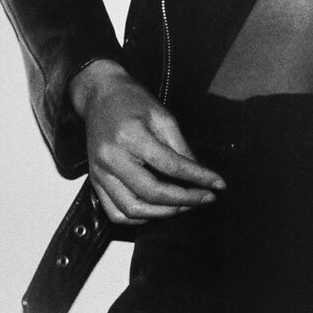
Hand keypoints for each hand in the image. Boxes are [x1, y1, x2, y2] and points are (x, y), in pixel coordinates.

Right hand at [69, 59, 225, 225]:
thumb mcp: (162, 114)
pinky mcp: (95, 181)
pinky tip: (156, 210)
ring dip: (163, 213)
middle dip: (184, 200)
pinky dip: (138, 218)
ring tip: (184, 206)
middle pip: (152, 192)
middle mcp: (113, 159)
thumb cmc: (132, 100)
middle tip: (205, 198)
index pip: (171, 166)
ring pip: (132, 209)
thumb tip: (197, 171)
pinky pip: (115, 212)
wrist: (100, 95)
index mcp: (131, 137)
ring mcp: (101, 173)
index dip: (198, 178)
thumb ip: (180, 145)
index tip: (218, 184)